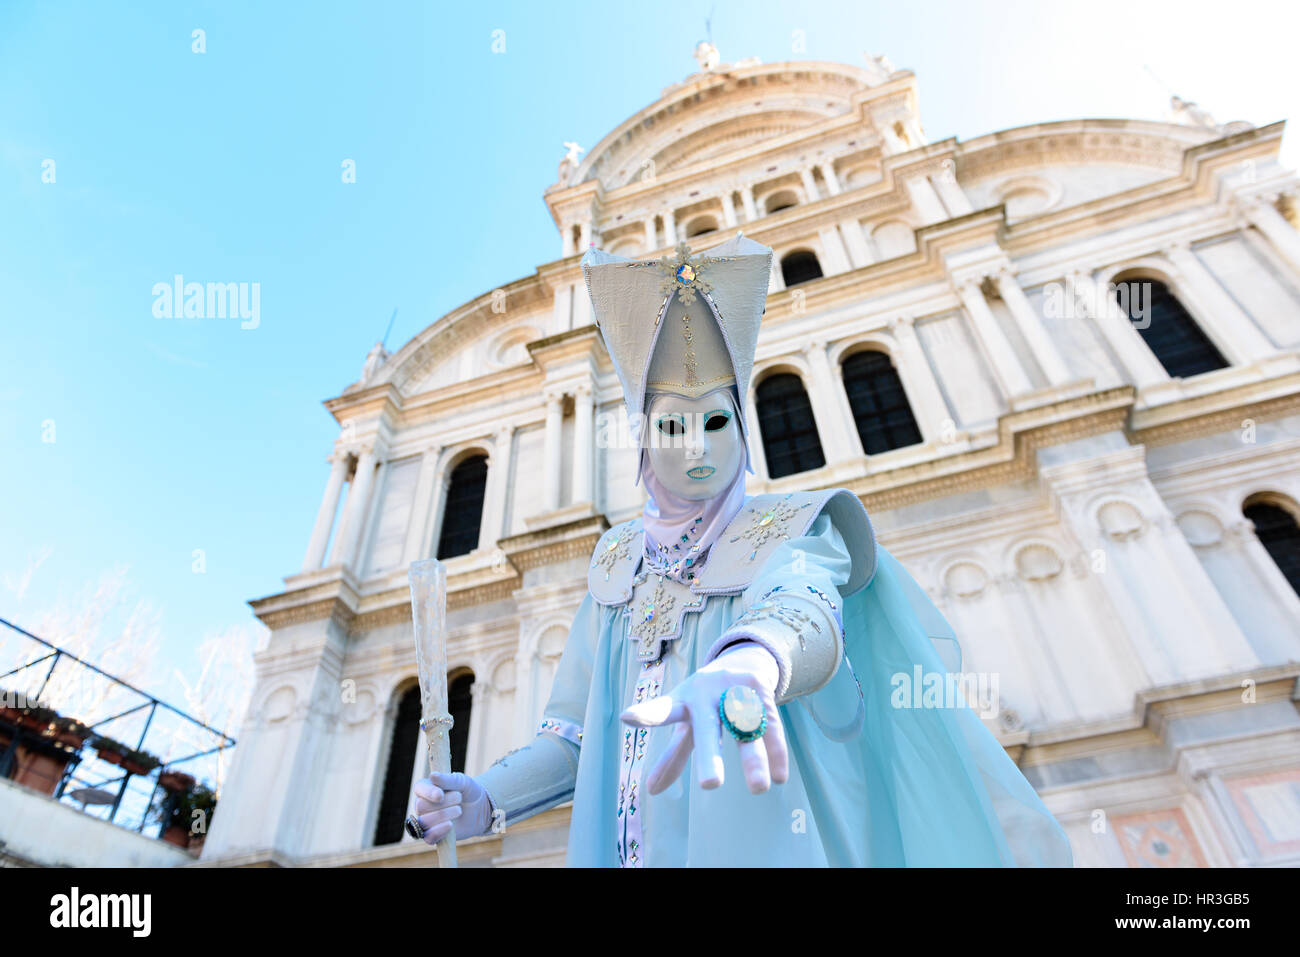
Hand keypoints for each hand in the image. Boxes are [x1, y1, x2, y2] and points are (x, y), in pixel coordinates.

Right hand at [411, 771, 491, 843]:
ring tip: (459, 810)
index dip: (428, 793)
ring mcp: (426, 821)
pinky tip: (450, 825)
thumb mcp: (461, 782)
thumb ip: (447, 780)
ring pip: (424, 822)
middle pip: (421, 807)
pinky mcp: (432, 836)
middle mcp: (422, 805)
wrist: (480, 808)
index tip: (441, 795)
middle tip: (459, 797)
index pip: (419, 789)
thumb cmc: (467, 791)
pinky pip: (428, 837)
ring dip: (443, 815)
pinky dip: (439, 831)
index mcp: (425, 788)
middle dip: (442, 804)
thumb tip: (432, 775)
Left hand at [620, 642, 788, 795]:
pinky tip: (779, 776)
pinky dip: (776, 751)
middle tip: (711, 785)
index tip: (627, 716)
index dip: (646, 714)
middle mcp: (706, 693)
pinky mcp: (759, 688)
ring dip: (754, 758)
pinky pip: (770, 725)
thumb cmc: (704, 703)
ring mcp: (733, 688)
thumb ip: (673, 756)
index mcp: (683, 702)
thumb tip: (651, 791)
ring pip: (744, 727)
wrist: (741, 661)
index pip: (662, 710)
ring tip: (759, 788)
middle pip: (708, 728)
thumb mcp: (688, 724)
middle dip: (711, 756)